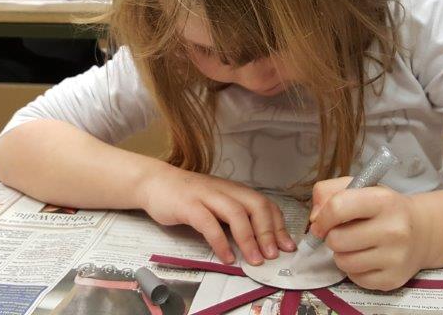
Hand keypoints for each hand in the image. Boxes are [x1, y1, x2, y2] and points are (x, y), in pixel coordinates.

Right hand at [138, 165, 295, 265]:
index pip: (265, 204)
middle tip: (274, 255)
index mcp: (235, 190)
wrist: (155, 182)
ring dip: (249, 239)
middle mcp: (225, 190)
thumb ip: (234, 216)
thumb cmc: (188, 196)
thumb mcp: (216, 202)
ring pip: (236, 214)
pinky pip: (209, 223)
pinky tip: (227, 256)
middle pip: (256, 206)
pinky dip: (220, 242)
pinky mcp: (189, 205)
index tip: (287, 246)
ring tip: (255, 260)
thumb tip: (257, 241)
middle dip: (269, 232)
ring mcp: (207, 196)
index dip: (279, 225)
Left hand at [309, 177, 433, 290]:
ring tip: (356, 245)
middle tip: (344, 232)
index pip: (338, 207)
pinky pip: (355, 279)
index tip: (320, 223)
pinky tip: (367, 258)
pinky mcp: (392, 279)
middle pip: (337, 240)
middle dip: (333, 237)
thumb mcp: (360, 188)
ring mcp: (395, 257)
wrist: (422, 231)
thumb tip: (314, 219)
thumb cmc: (384, 208)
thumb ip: (328, 192)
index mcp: (383, 200)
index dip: (322, 217)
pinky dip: (354, 270)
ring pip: (343, 262)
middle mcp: (393, 229)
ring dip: (342, 254)